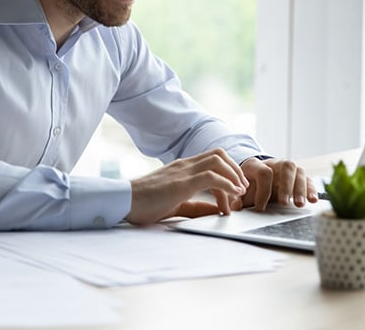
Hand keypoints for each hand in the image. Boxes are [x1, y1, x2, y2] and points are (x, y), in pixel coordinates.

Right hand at [125, 148, 248, 224]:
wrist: (122, 202)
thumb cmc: (143, 204)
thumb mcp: (175, 205)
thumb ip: (196, 206)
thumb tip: (216, 210)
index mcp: (182, 168)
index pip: (212, 159)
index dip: (228, 172)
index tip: (235, 192)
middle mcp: (184, 165)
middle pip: (218, 154)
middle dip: (236, 169)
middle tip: (242, 189)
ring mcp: (182, 172)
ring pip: (217, 160)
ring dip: (234, 175)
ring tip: (239, 192)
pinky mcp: (181, 184)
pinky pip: (211, 177)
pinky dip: (227, 185)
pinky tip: (231, 197)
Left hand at [239, 157, 318, 210]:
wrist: (256, 176)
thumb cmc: (249, 183)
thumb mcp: (241, 189)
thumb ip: (239, 198)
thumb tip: (235, 206)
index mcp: (258, 164)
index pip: (264, 172)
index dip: (262, 190)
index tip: (260, 207)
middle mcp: (276, 163)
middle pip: (286, 166)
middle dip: (286, 185)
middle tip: (284, 202)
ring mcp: (289, 169)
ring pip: (300, 172)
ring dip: (300, 189)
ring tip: (298, 204)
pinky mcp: (300, 177)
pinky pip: (309, 180)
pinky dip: (312, 189)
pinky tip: (313, 200)